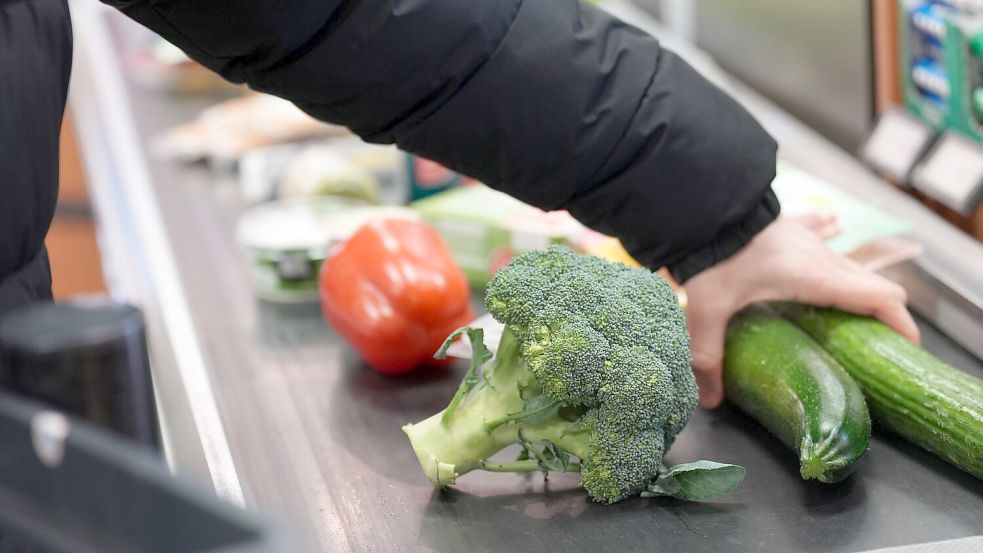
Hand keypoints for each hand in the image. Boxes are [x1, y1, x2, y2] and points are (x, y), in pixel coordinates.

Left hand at [684, 218, 919, 407]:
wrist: (704, 206)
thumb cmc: (713, 256)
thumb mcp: (708, 311)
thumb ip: (709, 356)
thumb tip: (711, 400)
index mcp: (817, 278)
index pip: (881, 299)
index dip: (902, 325)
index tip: (905, 350)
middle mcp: (823, 258)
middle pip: (875, 286)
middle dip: (884, 316)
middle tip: (873, 346)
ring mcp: (810, 239)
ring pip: (852, 266)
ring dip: (860, 289)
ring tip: (848, 316)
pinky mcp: (793, 227)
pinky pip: (826, 234)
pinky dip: (834, 247)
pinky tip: (832, 240)